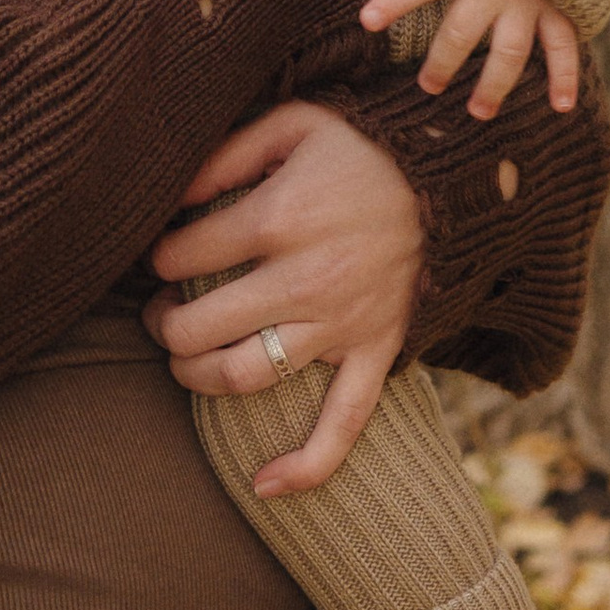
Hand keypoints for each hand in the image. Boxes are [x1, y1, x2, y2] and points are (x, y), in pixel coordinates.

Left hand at [143, 101, 421, 495]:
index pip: (181, 256)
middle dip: (164, 324)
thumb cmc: (360, 150)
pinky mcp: (375, 353)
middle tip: (160, 312)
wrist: (452, 181)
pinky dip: (306, 465)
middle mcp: (306, 280)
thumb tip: (170, 195)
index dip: (157, 256)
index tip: (161, 253)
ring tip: (184, 359)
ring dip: (198, 377)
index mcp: (278, 218)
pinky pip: (343, 423)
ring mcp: (341, 325)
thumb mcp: (293, 124)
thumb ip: (225, 155)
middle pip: (200, 326)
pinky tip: (263, 485)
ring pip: (246, 376)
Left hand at [360, 0, 580, 119]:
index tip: (367, 22)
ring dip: (494, 85)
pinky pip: (562, 45)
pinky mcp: (560, 5)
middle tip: (428, 87)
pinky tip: (561, 106)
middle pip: (461, 33)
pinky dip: (565, 76)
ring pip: (508, 51)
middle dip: (442, 63)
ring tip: (478, 112)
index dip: (394, 0)